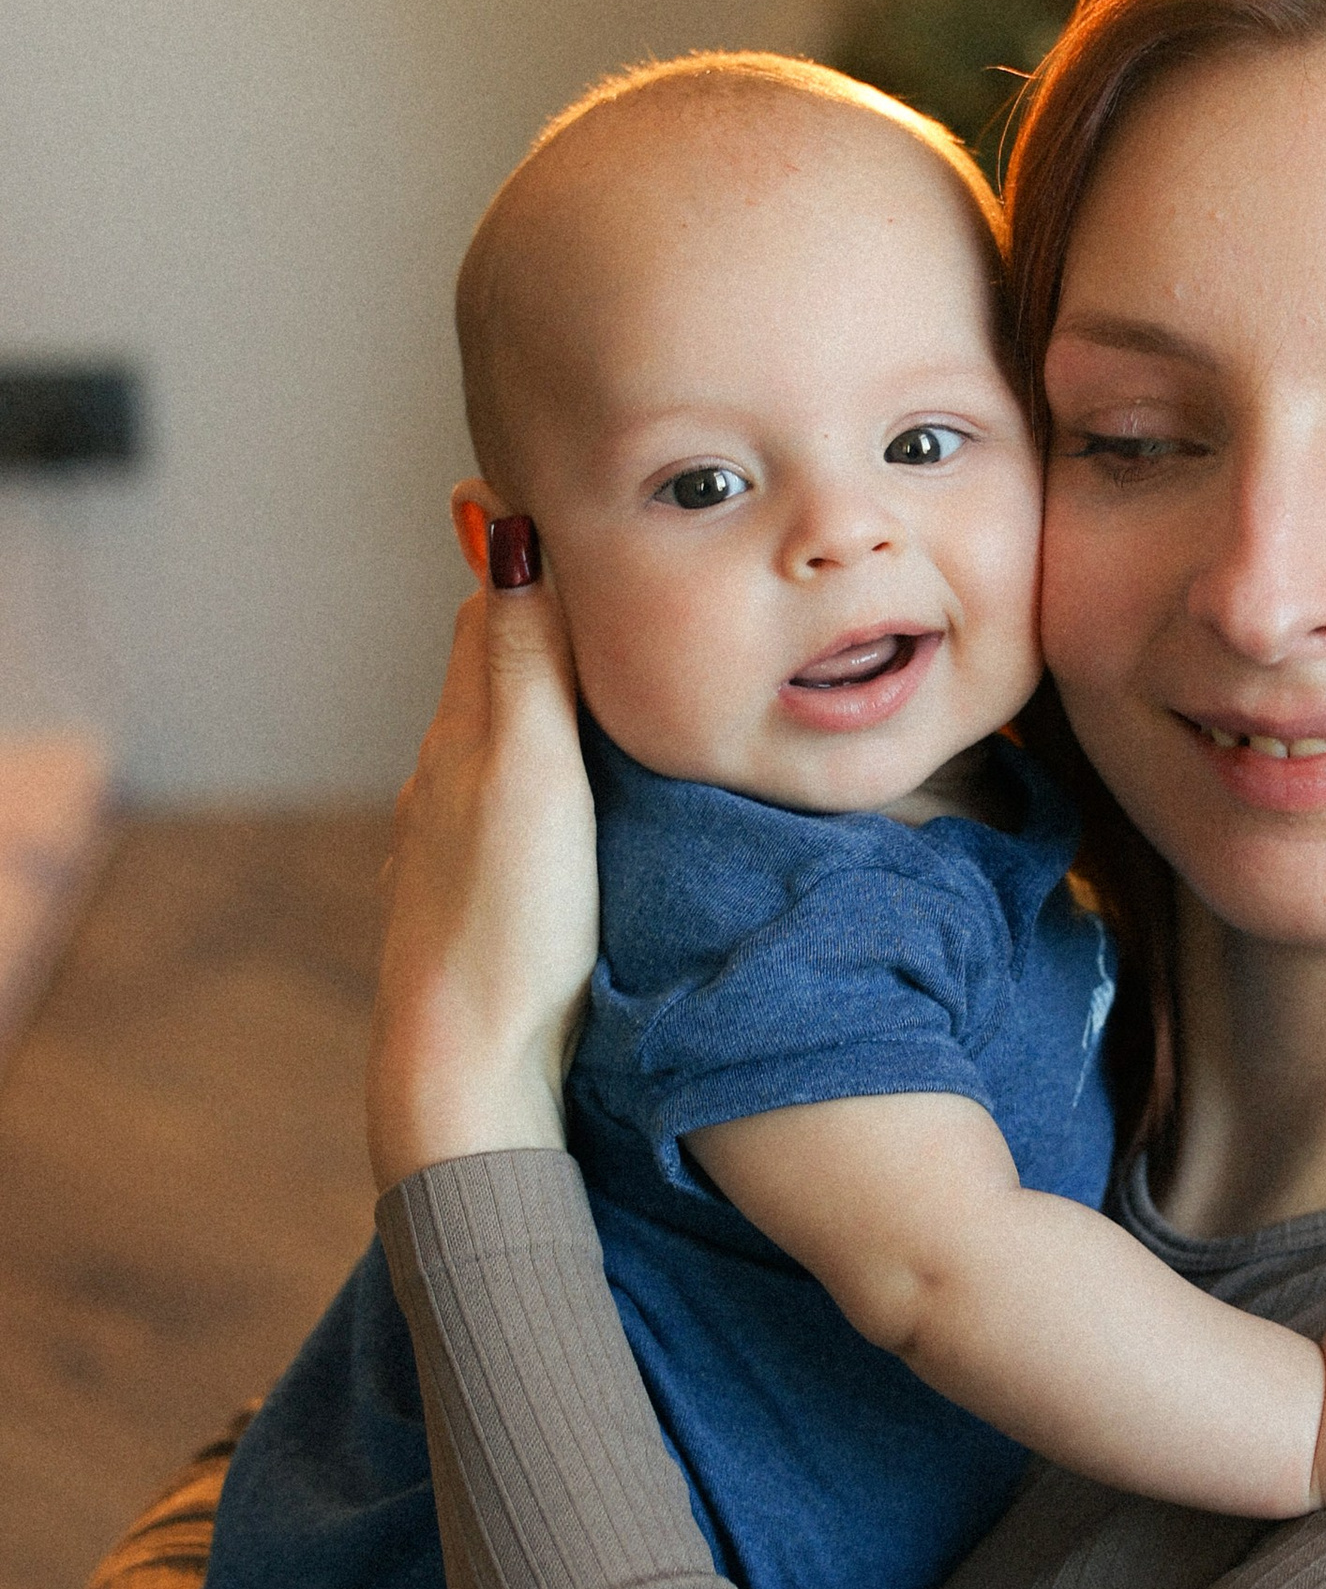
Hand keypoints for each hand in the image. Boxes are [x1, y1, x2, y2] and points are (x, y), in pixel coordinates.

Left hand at [367, 520, 596, 1189]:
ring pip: (508, 755)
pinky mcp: (485, 909)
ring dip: (550, 716)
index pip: (491, 615)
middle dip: (545, 632)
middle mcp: (449, 784)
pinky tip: (584, 812)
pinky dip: (550, 789)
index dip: (536, 562)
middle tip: (614, 589)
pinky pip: (518, 819)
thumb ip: (524, 659)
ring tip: (614, 690)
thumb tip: (514, 536)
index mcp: (463, 737)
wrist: (472, 1069)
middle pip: (496, 680)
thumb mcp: (530, 770)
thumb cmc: (509, 922)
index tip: (587, 519)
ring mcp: (461, 850)